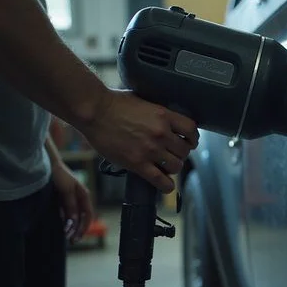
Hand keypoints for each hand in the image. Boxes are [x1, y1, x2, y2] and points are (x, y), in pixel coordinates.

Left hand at [52, 163, 93, 243]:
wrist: (48, 164)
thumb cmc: (59, 175)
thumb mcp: (66, 191)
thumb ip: (71, 206)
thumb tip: (73, 222)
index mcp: (84, 195)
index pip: (88, 215)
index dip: (84, 226)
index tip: (77, 236)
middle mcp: (79, 199)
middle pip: (82, 218)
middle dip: (78, 229)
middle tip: (72, 241)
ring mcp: (70, 200)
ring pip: (74, 217)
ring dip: (71, 227)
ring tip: (66, 236)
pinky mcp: (62, 200)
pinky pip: (65, 213)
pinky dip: (65, 221)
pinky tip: (61, 227)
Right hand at [79, 89, 198, 192]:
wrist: (93, 112)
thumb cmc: (114, 103)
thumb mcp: (144, 101)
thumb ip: (158, 113)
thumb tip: (167, 121)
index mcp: (164, 115)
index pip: (192, 130)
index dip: (192, 138)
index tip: (189, 141)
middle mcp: (161, 133)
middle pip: (185, 151)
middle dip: (180, 154)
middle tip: (172, 154)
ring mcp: (150, 149)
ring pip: (176, 166)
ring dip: (173, 167)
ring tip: (166, 166)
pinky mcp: (137, 163)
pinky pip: (160, 180)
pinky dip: (166, 185)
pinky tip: (166, 185)